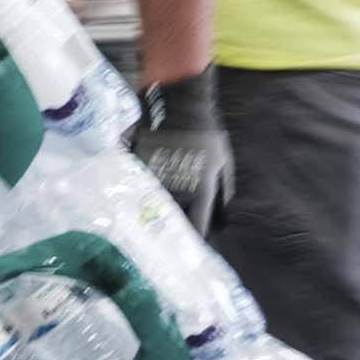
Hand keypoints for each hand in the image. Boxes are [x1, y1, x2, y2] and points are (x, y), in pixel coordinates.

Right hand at [131, 67, 233, 238]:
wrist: (180, 107)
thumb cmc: (206, 136)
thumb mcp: (222, 165)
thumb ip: (223, 195)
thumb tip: (222, 225)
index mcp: (200, 192)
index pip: (197, 226)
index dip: (194, 242)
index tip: (191, 252)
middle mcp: (177, 190)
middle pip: (171, 223)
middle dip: (171, 236)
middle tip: (169, 248)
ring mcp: (156, 180)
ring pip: (152, 210)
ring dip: (153, 221)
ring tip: (151, 234)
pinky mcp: (139, 170)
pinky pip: (138, 192)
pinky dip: (138, 201)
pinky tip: (136, 208)